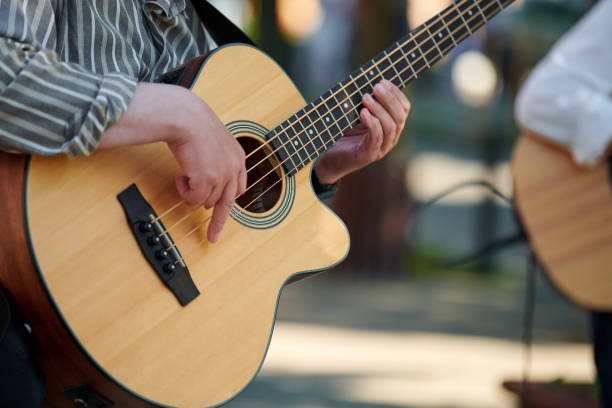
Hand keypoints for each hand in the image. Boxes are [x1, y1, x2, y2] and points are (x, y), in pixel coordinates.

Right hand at [100, 83, 245, 242]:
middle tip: (212, 236)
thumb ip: (216, 160)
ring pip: (206, 200)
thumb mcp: (213, 142)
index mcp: (238, 157)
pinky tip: (179, 177)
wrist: (185, 117)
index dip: (228, 200)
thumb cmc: (192, 125)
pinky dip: (184, 192)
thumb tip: (206, 185)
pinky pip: (194, 199)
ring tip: (183, 177)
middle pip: (228, 203)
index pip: (239, 188)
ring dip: (192, 193)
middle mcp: (234, 167)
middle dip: (217, 222)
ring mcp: (223, 175)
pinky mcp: (208, 179)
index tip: (223, 213)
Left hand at [314, 80, 409, 183]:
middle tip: (375, 87)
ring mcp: (381, 148)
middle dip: (389, 99)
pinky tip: (363, 113)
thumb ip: (366, 102)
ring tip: (365, 98)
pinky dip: (372, 123)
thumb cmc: (344, 133)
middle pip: (400, 116)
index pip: (404, 109)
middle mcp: (390, 138)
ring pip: (390, 126)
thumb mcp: (357, 114)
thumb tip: (369, 81)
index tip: (383, 81)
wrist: (330, 157)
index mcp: (392, 127)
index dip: (396, 93)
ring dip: (379, 109)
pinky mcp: (369, 155)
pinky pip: (377, 138)